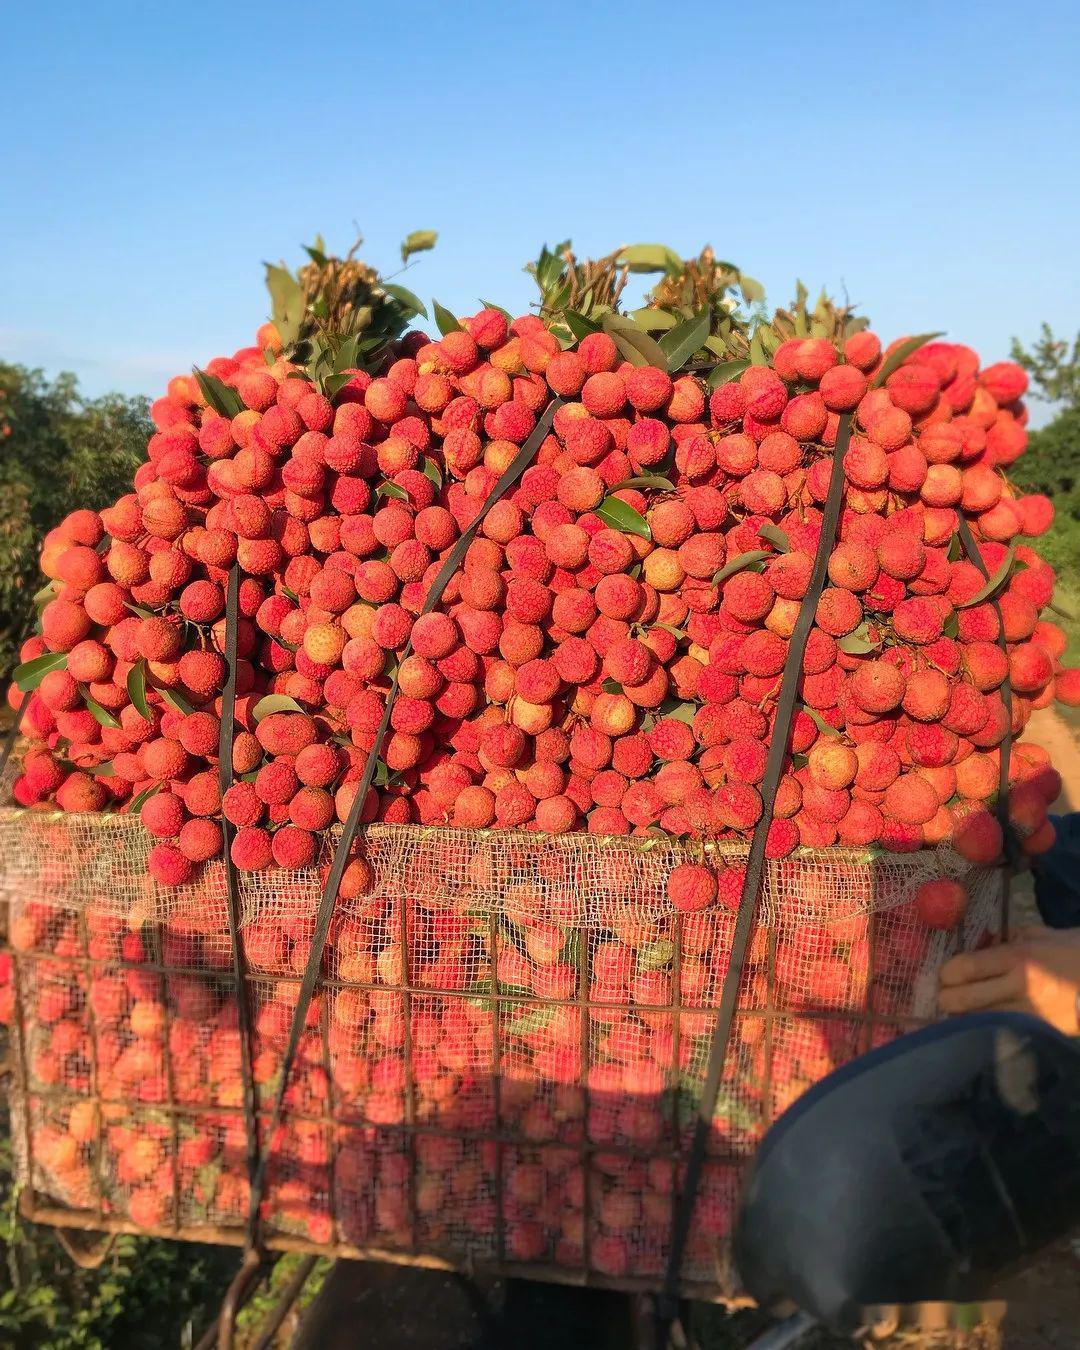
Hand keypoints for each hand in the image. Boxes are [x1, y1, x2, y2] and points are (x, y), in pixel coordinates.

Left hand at [938, 925, 1079, 1035]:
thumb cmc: (1078, 952)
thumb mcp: (1044, 935)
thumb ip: (1010, 938)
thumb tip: (983, 943)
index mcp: (1019, 957)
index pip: (967, 968)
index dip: (947, 973)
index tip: (944, 974)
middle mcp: (1020, 987)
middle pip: (964, 999)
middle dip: (946, 998)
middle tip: (945, 995)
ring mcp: (1031, 1014)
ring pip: (979, 1021)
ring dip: (964, 1017)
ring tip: (959, 1012)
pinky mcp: (1041, 1033)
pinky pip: (1003, 1032)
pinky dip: (988, 1030)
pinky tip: (983, 1026)